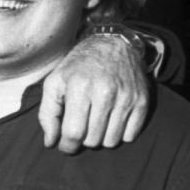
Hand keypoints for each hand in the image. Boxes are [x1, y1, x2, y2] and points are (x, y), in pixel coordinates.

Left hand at [39, 34, 149, 152]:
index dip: (66, 145)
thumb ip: (47, 114)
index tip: (65, 144)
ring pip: (111, 141)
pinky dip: (120, 133)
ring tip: (96, 121)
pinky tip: (112, 119)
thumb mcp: (55, 82)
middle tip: (81, 125)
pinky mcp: (142, 101)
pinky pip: (130, 136)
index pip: (73, 133)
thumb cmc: (79, 66)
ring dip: (101, 137)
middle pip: (93, 140)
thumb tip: (51, 142)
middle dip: (83, 138)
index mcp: (80, 87)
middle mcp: (105, 92)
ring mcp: (126, 97)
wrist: (113, 44)